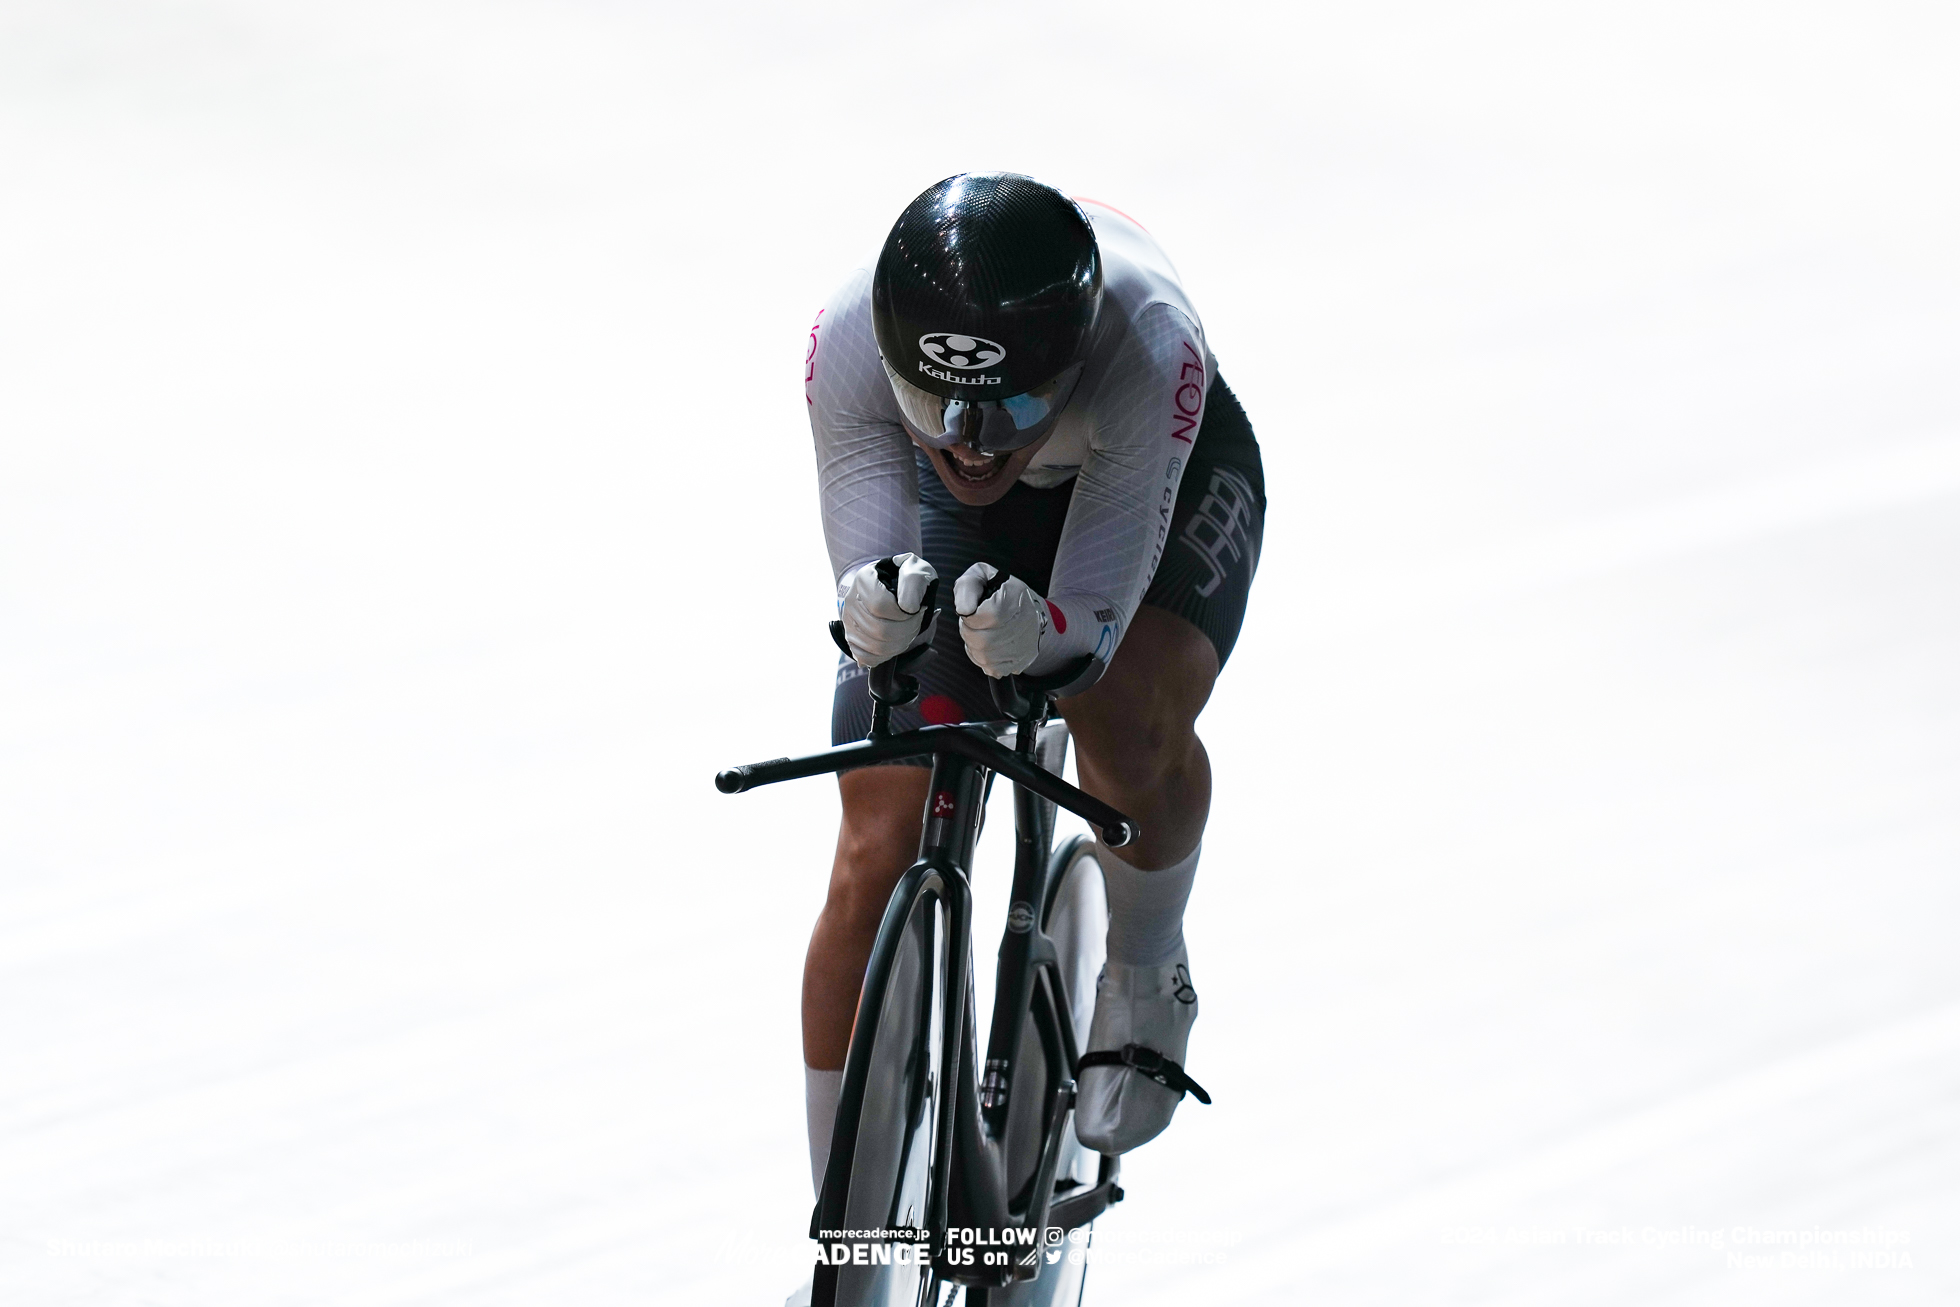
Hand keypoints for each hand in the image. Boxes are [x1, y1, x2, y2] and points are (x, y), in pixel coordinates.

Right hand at [837, 553, 936, 666]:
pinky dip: (886, 655)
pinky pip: (867, 658)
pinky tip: (895, 642)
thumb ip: (914, 581)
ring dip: (901, 643)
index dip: (903, 613)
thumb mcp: (916, 570)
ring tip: (908, 629)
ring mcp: (849, 622)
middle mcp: (851, 601)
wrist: (894, 587)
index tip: (916, 608)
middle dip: (906, 631)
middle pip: (879, 630)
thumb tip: (907, 607)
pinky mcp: (851, 639)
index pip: (880, 606)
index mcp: (864, 580)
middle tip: (916, 621)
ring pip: (875, 647)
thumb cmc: (906, 580)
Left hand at [954, 562, 1047, 677]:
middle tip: (973, 624)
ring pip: (986, 658)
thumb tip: (964, 610)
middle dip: (969, 633)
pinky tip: (989, 646)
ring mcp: (1026, 643)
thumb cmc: (999, 591)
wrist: (1027, 606)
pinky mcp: (1024, 659)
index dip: (970, 617)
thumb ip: (967, 587)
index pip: (986, 616)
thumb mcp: (980, 576)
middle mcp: (1025, 621)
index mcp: (1014, 596)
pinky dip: (985, 660)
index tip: (971, 611)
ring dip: (975, 647)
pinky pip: (994, 669)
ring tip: (982, 633)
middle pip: (983, 641)